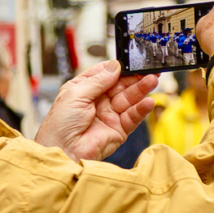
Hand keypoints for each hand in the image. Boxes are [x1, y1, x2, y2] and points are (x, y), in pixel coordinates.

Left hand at [35, 60, 157, 161]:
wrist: (63, 151)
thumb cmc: (61, 125)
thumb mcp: (76, 94)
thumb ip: (98, 80)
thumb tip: (114, 66)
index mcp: (84, 89)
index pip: (105, 74)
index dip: (118, 68)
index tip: (131, 62)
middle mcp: (98, 101)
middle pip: (121, 85)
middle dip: (135, 78)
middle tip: (149, 70)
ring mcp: (110, 115)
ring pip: (129, 99)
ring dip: (141, 90)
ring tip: (152, 81)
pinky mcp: (119, 129)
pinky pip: (133, 117)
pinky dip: (141, 109)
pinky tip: (147, 101)